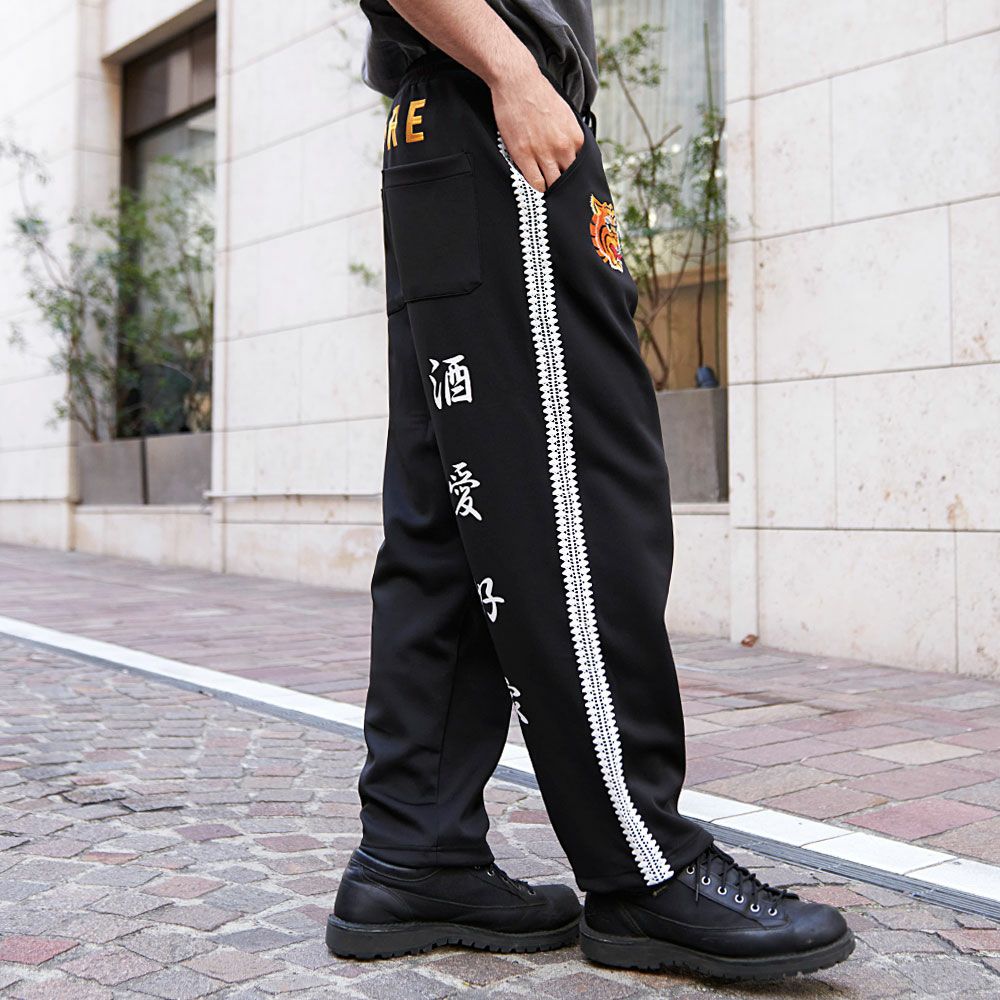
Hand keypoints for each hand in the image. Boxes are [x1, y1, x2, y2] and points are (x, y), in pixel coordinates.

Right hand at [489, 62, 584, 193]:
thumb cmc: (539, 94)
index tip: (563, 178)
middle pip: (567, 179)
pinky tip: (533, 186)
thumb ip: (570, 136)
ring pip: (552, 184)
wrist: (518, 81)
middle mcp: (563, 148)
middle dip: (561, 184)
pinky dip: (536, 188)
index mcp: (576, 138)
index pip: (578, 168)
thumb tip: (570, 152)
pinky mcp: (524, 155)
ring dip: (549, 189)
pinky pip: (535, 183)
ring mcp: (543, 153)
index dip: (570, 175)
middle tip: (555, 188)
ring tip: (544, 190)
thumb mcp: (565, 115)